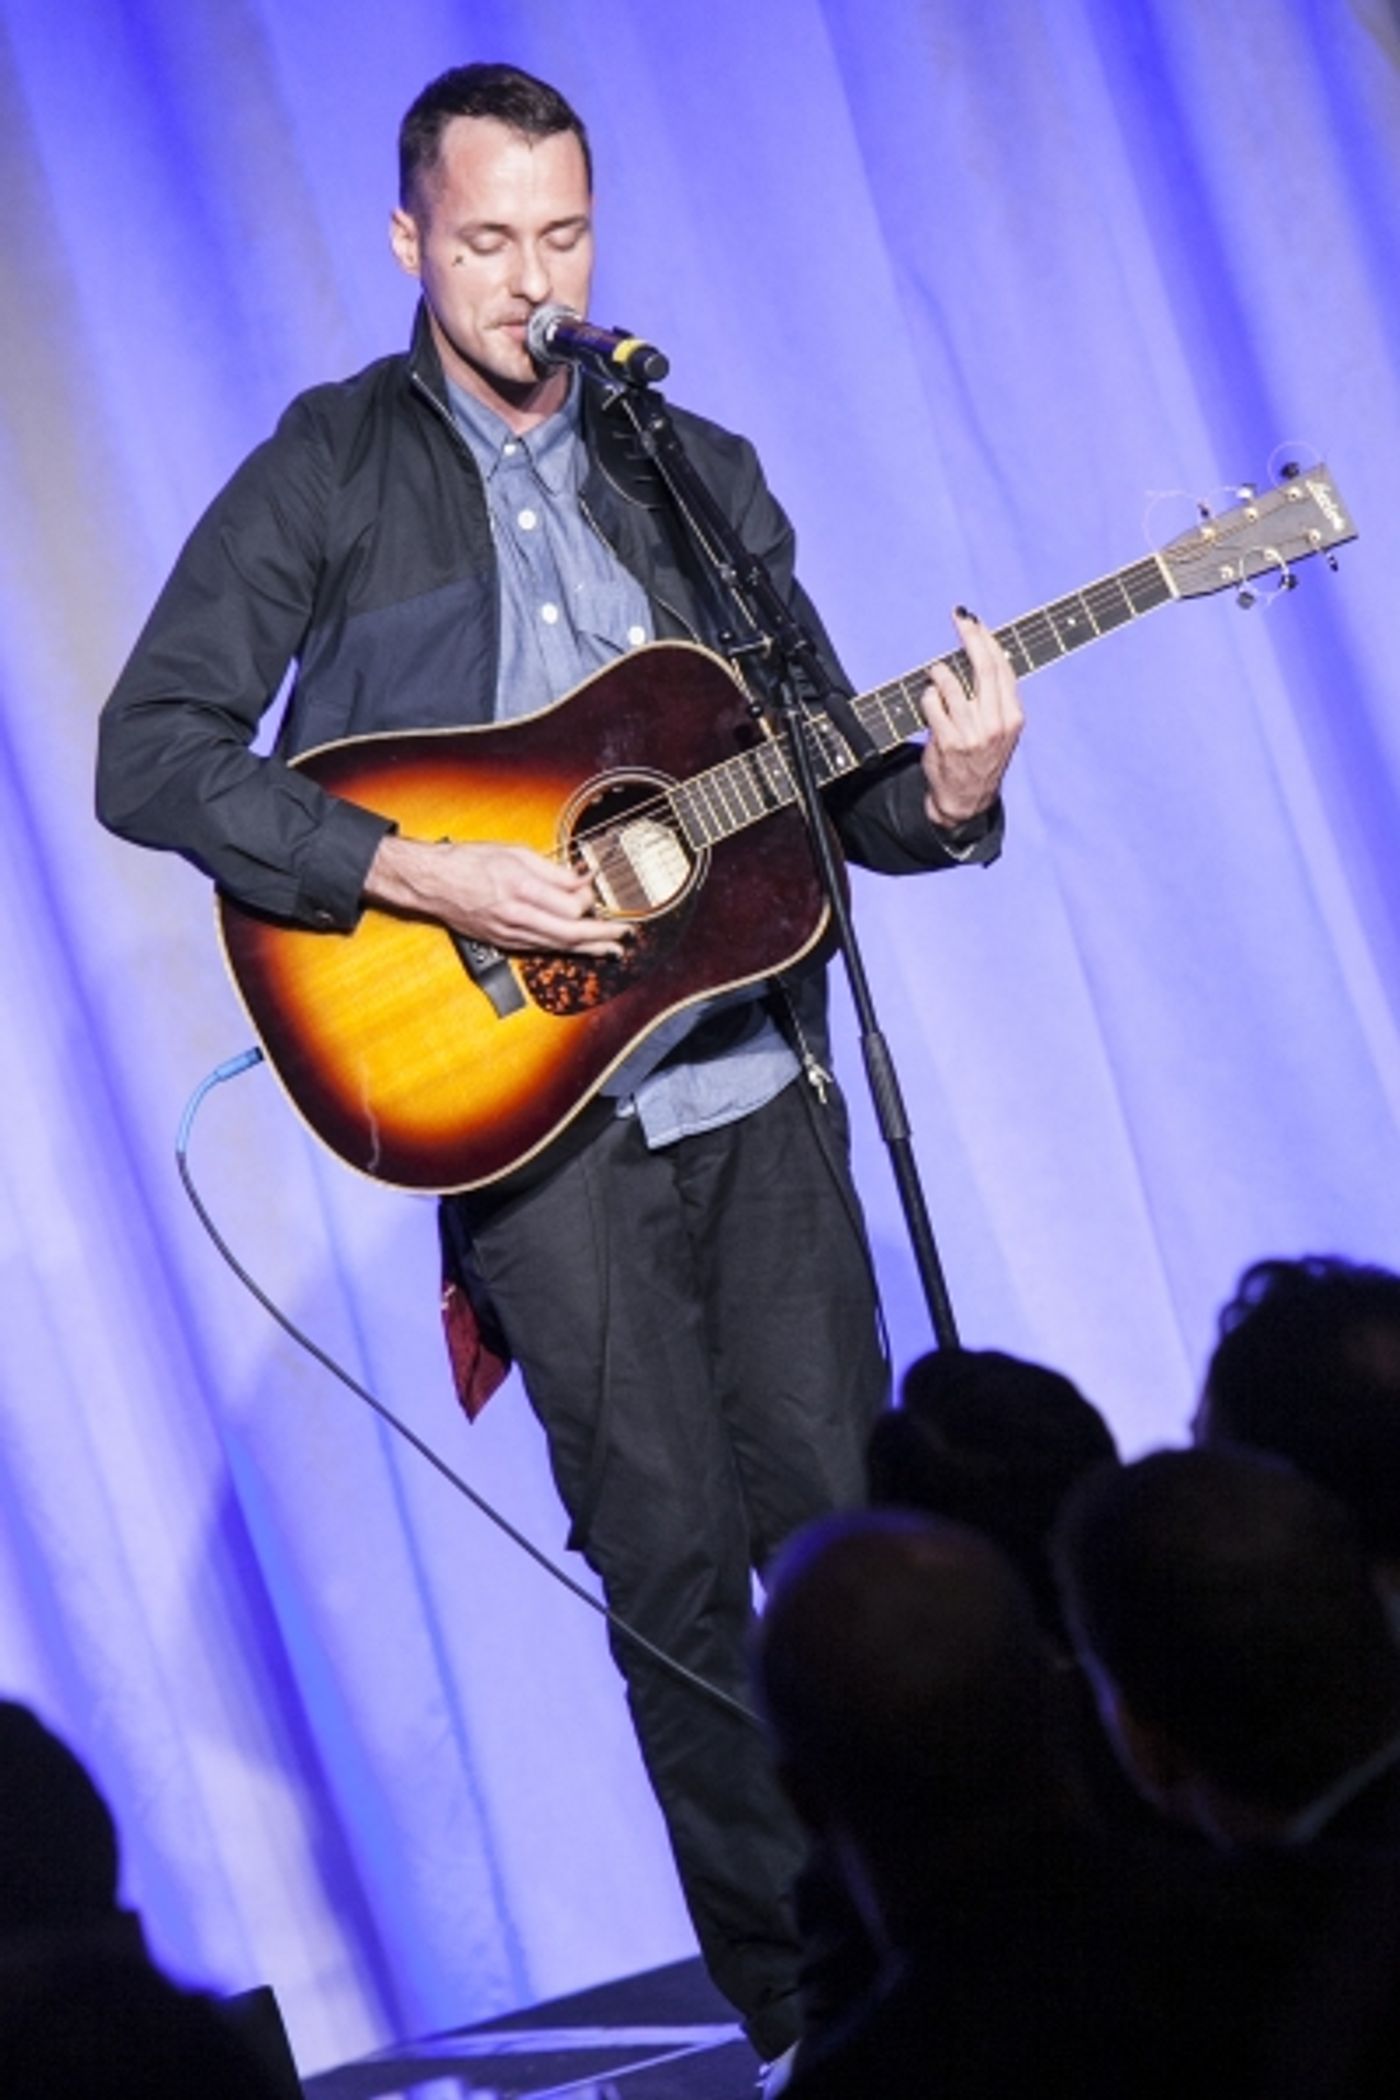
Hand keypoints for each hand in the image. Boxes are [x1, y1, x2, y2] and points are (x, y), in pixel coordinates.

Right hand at [364, 835, 626, 955]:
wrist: (431, 883)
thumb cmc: (468, 861)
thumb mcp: (514, 853)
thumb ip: (552, 869)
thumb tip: (582, 878)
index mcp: (520, 887)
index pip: (570, 906)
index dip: (590, 902)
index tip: (597, 890)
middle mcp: (516, 915)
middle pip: (570, 934)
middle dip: (602, 934)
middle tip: (625, 932)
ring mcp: (509, 933)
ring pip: (558, 946)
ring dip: (590, 948)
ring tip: (613, 948)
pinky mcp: (504, 942)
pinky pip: (542, 948)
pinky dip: (565, 949)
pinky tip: (581, 949)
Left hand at [919, 606, 1023, 828]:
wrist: (966, 800)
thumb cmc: (981, 757)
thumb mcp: (1000, 729)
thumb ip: (995, 697)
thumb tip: (982, 652)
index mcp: (1013, 717)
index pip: (1003, 668)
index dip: (988, 640)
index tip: (976, 622)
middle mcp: (995, 724)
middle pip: (983, 667)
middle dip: (970, 637)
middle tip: (959, 618)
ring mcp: (971, 733)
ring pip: (952, 683)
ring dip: (940, 671)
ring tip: (936, 672)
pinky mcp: (947, 741)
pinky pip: (932, 703)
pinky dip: (927, 695)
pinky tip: (928, 698)